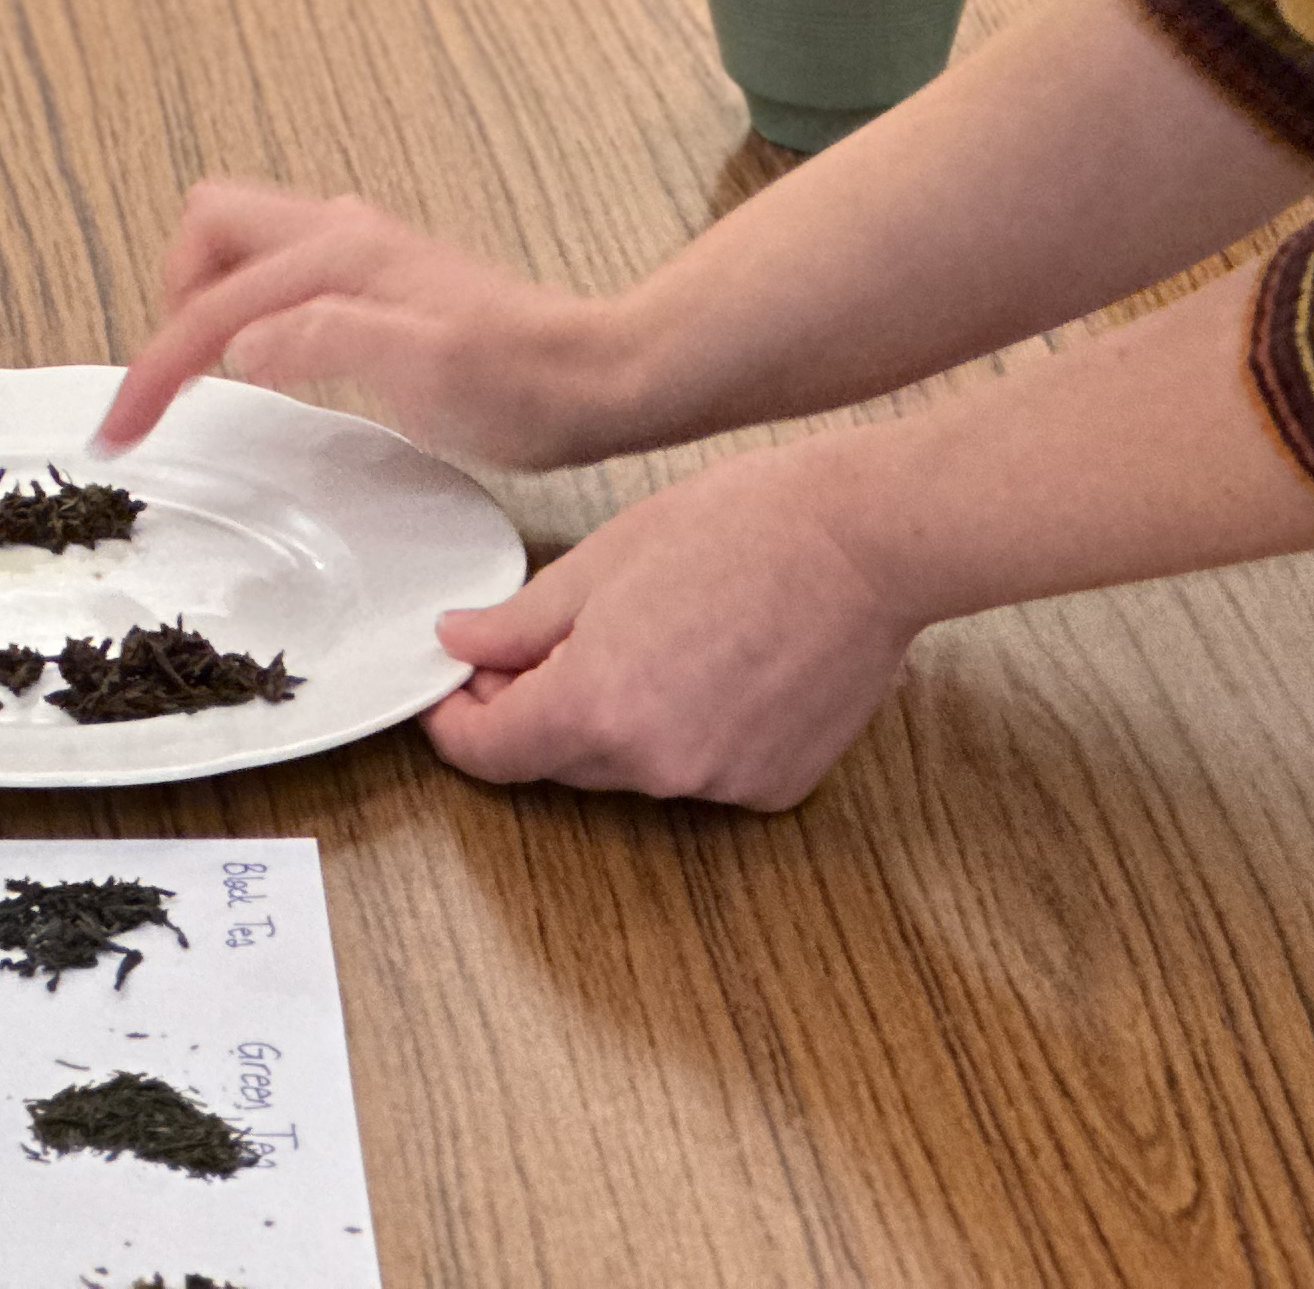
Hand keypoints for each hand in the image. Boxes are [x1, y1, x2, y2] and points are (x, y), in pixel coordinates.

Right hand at [95, 180, 638, 470]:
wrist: (600, 381)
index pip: (214, 304)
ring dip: (208, 296)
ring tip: (207, 370)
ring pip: (241, 241)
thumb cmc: (526, 384)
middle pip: (209, 225)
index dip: (157, 367)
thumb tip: (241, 343)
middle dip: (175, 297)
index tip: (122, 426)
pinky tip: (272, 359)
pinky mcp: (375, 281)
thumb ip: (328, 341)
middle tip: (178, 374)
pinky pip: (280, 270)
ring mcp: (360, 253)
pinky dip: (250, 306)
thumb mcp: (427, 369)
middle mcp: (342, 237)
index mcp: (340, 257)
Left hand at [419, 445, 919, 806]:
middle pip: (558, 761)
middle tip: (528, 646)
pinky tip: (705, 667)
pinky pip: (699, 769)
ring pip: (630, 766)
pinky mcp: (776, 785)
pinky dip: (682, 732)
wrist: (865, 542)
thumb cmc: (737, 529)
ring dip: (610, 720)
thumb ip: (517, 622)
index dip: (457, 724)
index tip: (448, 693)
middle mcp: (657, 765)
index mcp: (596, 707)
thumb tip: (457, 643)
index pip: (492, 754)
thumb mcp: (599, 562)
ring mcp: (723, 783)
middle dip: (530, 711)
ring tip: (637, 638)